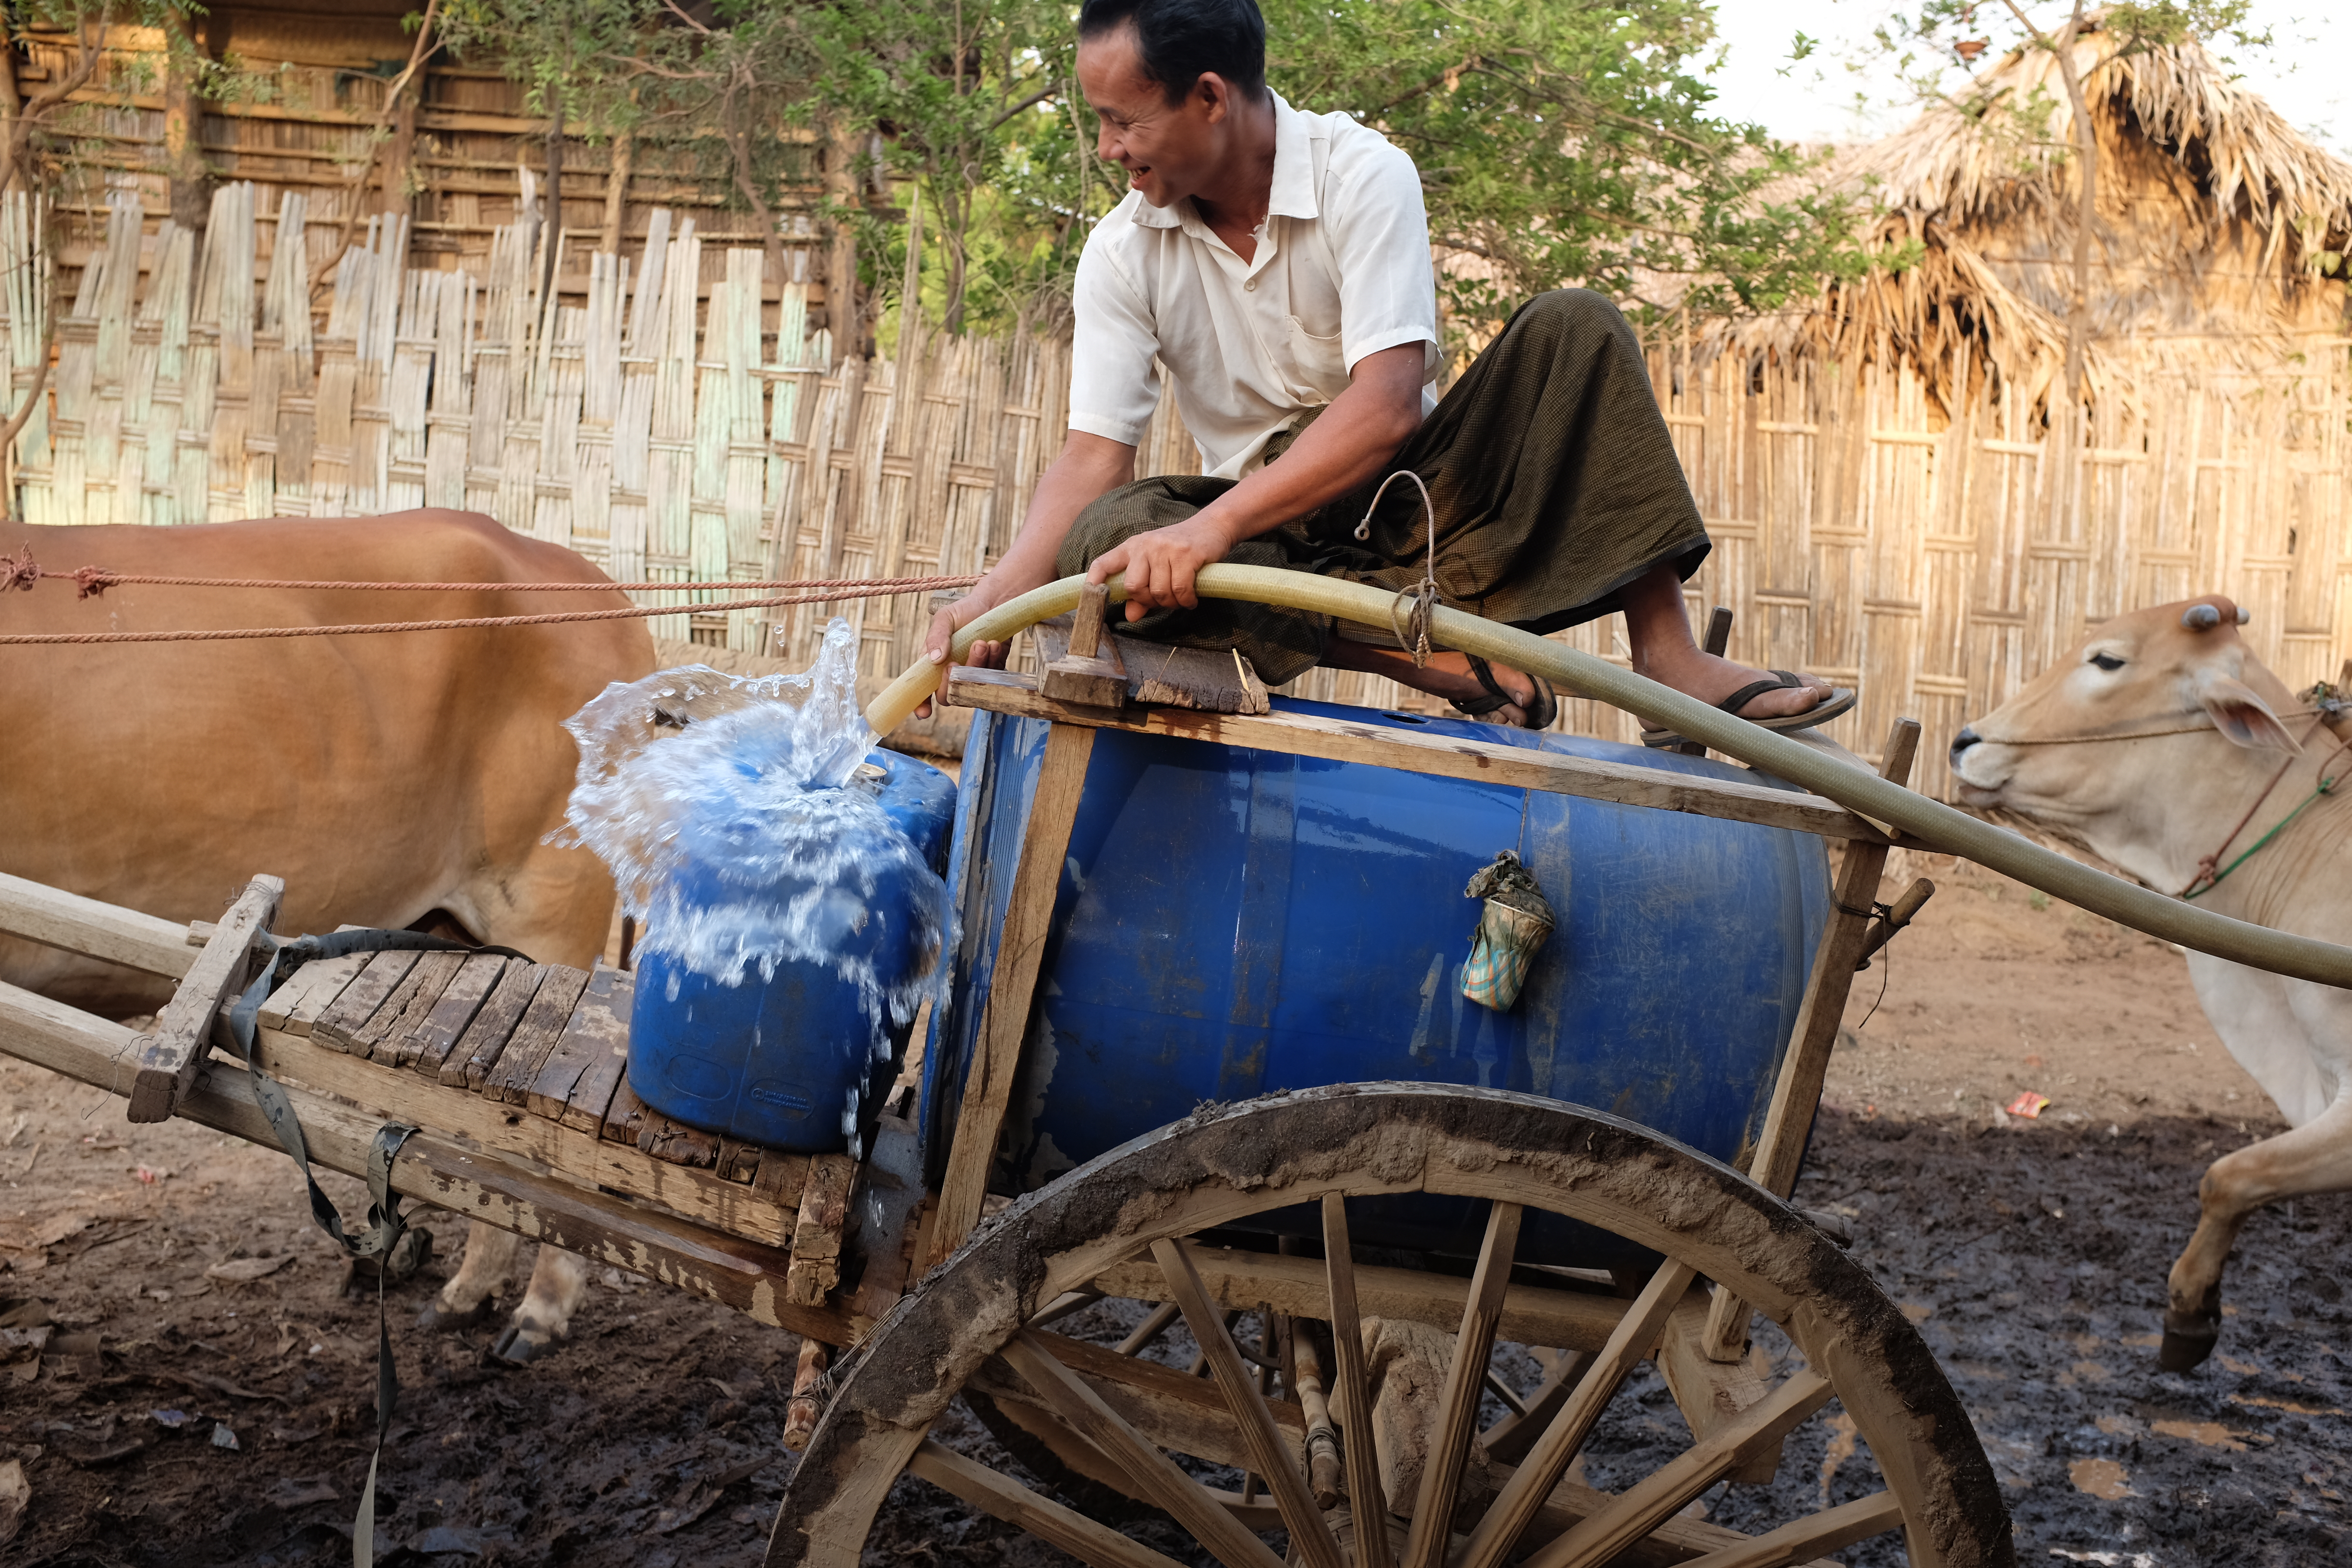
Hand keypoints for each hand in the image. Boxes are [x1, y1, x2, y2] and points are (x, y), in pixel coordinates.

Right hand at [917, 596, 1007, 718]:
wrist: (994, 605)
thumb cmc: (965, 612)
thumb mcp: (945, 618)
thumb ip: (936, 637)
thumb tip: (934, 660)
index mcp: (932, 665)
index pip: (922, 691)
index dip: (921, 705)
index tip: (924, 713)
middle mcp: (950, 675)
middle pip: (948, 696)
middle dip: (955, 678)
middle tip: (962, 655)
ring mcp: (971, 678)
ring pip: (971, 689)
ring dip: (977, 665)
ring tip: (982, 642)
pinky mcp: (991, 676)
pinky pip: (991, 681)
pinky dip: (993, 662)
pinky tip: (995, 644)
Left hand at [1088, 513, 1232, 621]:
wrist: (1212, 527)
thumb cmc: (1180, 551)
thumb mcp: (1157, 567)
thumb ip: (1141, 593)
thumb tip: (1130, 615)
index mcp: (1132, 548)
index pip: (1104, 563)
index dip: (1094, 581)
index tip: (1090, 595)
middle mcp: (1145, 546)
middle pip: (1134, 586)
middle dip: (1149, 601)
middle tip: (1164, 601)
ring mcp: (1165, 548)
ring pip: (1159, 591)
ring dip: (1172, 603)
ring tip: (1181, 599)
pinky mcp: (1186, 554)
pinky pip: (1180, 589)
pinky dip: (1186, 601)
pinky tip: (1191, 599)